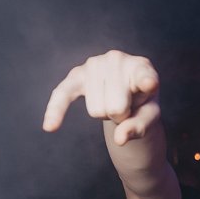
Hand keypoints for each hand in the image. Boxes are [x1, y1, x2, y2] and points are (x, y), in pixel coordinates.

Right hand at [42, 50, 161, 145]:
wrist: (125, 96)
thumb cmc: (141, 105)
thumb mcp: (149, 118)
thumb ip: (139, 127)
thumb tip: (119, 139)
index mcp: (143, 68)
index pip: (144, 78)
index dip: (146, 82)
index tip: (149, 84)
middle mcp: (118, 59)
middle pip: (115, 107)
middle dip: (119, 116)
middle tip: (125, 107)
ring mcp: (95, 64)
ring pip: (95, 110)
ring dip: (103, 114)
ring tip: (112, 102)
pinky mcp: (76, 75)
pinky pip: (63, 94)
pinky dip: (56, 110)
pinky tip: (50, 126)